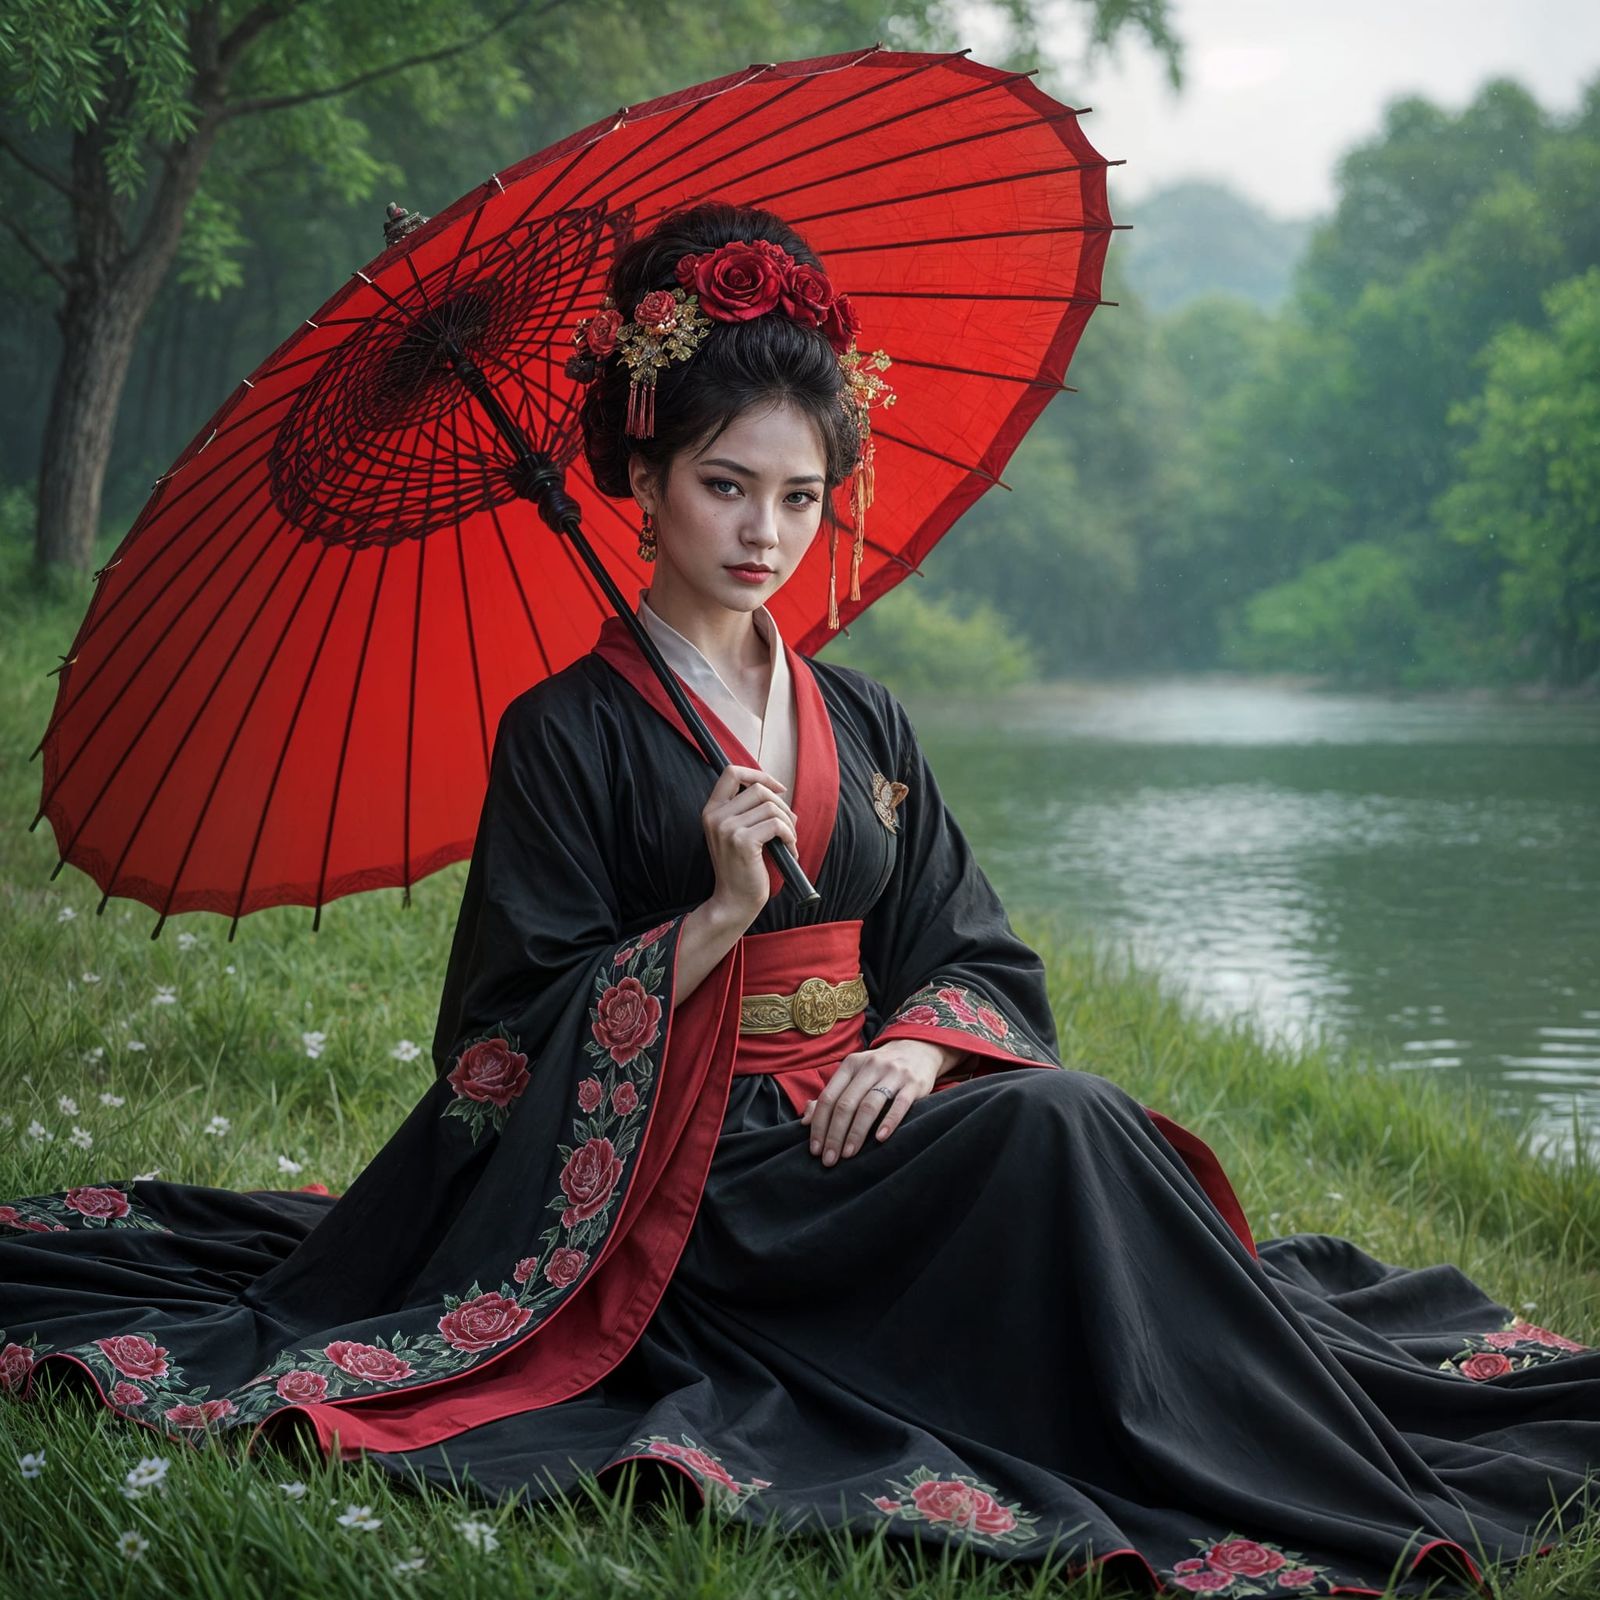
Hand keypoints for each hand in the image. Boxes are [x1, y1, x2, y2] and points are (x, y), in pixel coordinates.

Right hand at [700, 762, 797, 928]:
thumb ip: (746, 810)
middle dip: (782, 806)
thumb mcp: (736, 833)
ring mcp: (727, 828)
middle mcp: (715, 816)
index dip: (758, 774)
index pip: (731, 772)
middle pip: (759, 789)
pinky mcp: (742, 842)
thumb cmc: (742, 868)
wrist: (734, 901)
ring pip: (771, 807)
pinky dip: (789, 836)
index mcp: (711, 810)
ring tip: (789, 842)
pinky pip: (777, 825)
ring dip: (788, 824)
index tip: (778, 789)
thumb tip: (775, 788)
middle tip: (788, 828)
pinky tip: (789, 850)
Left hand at [801, 1038, 949, 1165]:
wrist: (918, 1049)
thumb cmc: (879, 1069)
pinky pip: (899, 1105)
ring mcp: (892, 1074)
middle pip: (846, 1104)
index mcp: (850, 1065)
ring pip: (869, 1105)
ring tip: (849, 1154)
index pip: (829, 1097)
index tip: (815, 1149)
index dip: (819, 1125)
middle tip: (830, 1159)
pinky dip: (888, 1122)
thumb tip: (806, 1120)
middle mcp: (869, 1066)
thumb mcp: (854, 1074)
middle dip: (835, 1134)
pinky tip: (880, 1139)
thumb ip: (832, 1095)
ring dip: (856, 1132)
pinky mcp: (913, 1084)